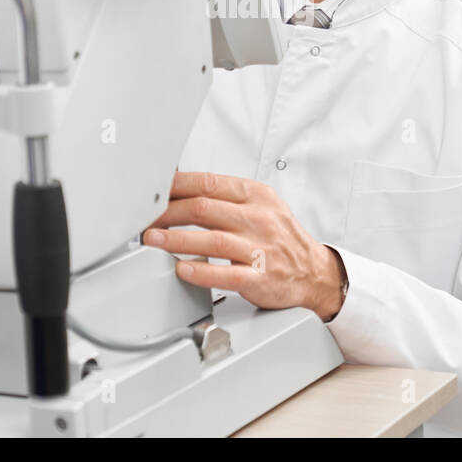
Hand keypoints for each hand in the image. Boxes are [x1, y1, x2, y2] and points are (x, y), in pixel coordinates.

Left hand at [141, 171, 344, 319]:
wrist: (316, 274)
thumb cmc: (282, 239)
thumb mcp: (262, 206)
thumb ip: (227, 198)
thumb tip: (184, 191)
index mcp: (257, 196)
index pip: (209, 183)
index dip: (175, 186)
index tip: (153, 192)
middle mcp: (259, 219)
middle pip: (204, 209)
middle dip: (167, 213)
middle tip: (146, 219)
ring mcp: (260, 249)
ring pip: (211, 240)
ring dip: (175, 239)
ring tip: (153, 240)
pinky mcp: (260, 278)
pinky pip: (226, 275)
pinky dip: (200, 271)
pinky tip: (181, 269)